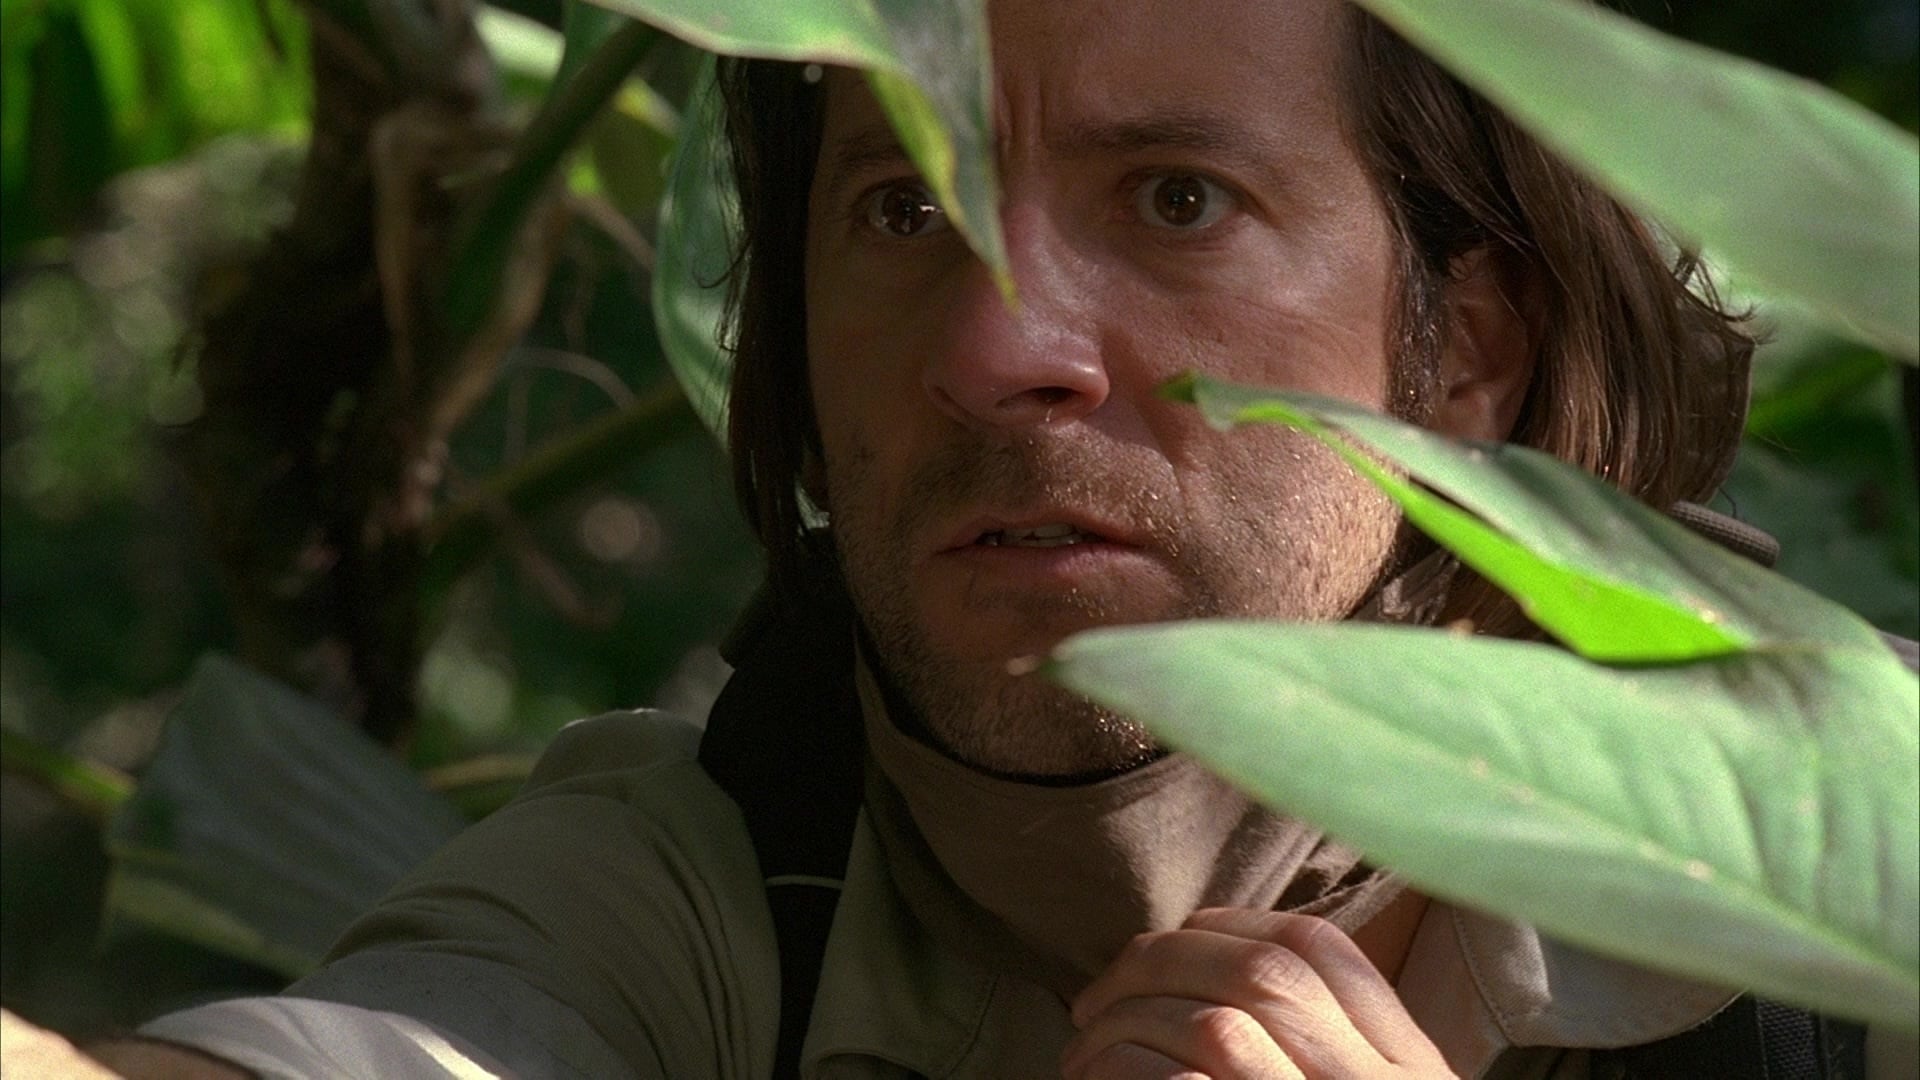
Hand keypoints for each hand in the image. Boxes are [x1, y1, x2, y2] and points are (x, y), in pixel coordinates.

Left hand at [1060, 909, 1454, 1078]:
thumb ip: (1336, 1044)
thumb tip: (1229, 980)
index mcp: (1412, 1067)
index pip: (1325, 951)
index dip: (1238, 923)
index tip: (1184, 933)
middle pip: (1264, 973)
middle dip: (1164, 962)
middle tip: (1098, 994)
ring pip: (1216, 1026)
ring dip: (1131, 1024)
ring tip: (1083, 1048)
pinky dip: (1130, 1073)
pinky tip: (1097, 1078)